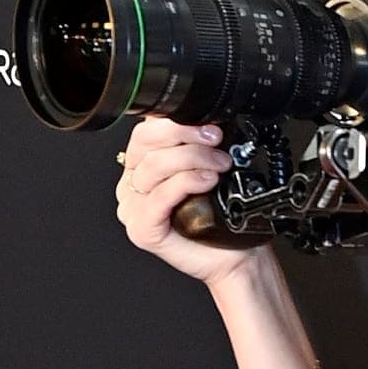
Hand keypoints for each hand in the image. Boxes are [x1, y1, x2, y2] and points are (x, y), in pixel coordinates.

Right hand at [115, 117, 262, 285]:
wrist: (233, 253)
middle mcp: (134, 182)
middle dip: (185, 135)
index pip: (145, 128)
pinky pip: (158, 196)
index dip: (174, 120)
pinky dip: (185, 183)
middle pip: (144, 142)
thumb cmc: (221, 214)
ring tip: (220, 166)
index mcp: (143, 162)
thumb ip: (194, 141)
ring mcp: (133, 206)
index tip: (208, 123)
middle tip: (216, 141)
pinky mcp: (142, 228)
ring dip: (193, 159)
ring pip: (154, 166)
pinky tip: (206, 181)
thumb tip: (202, 115)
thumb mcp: (208, 166)